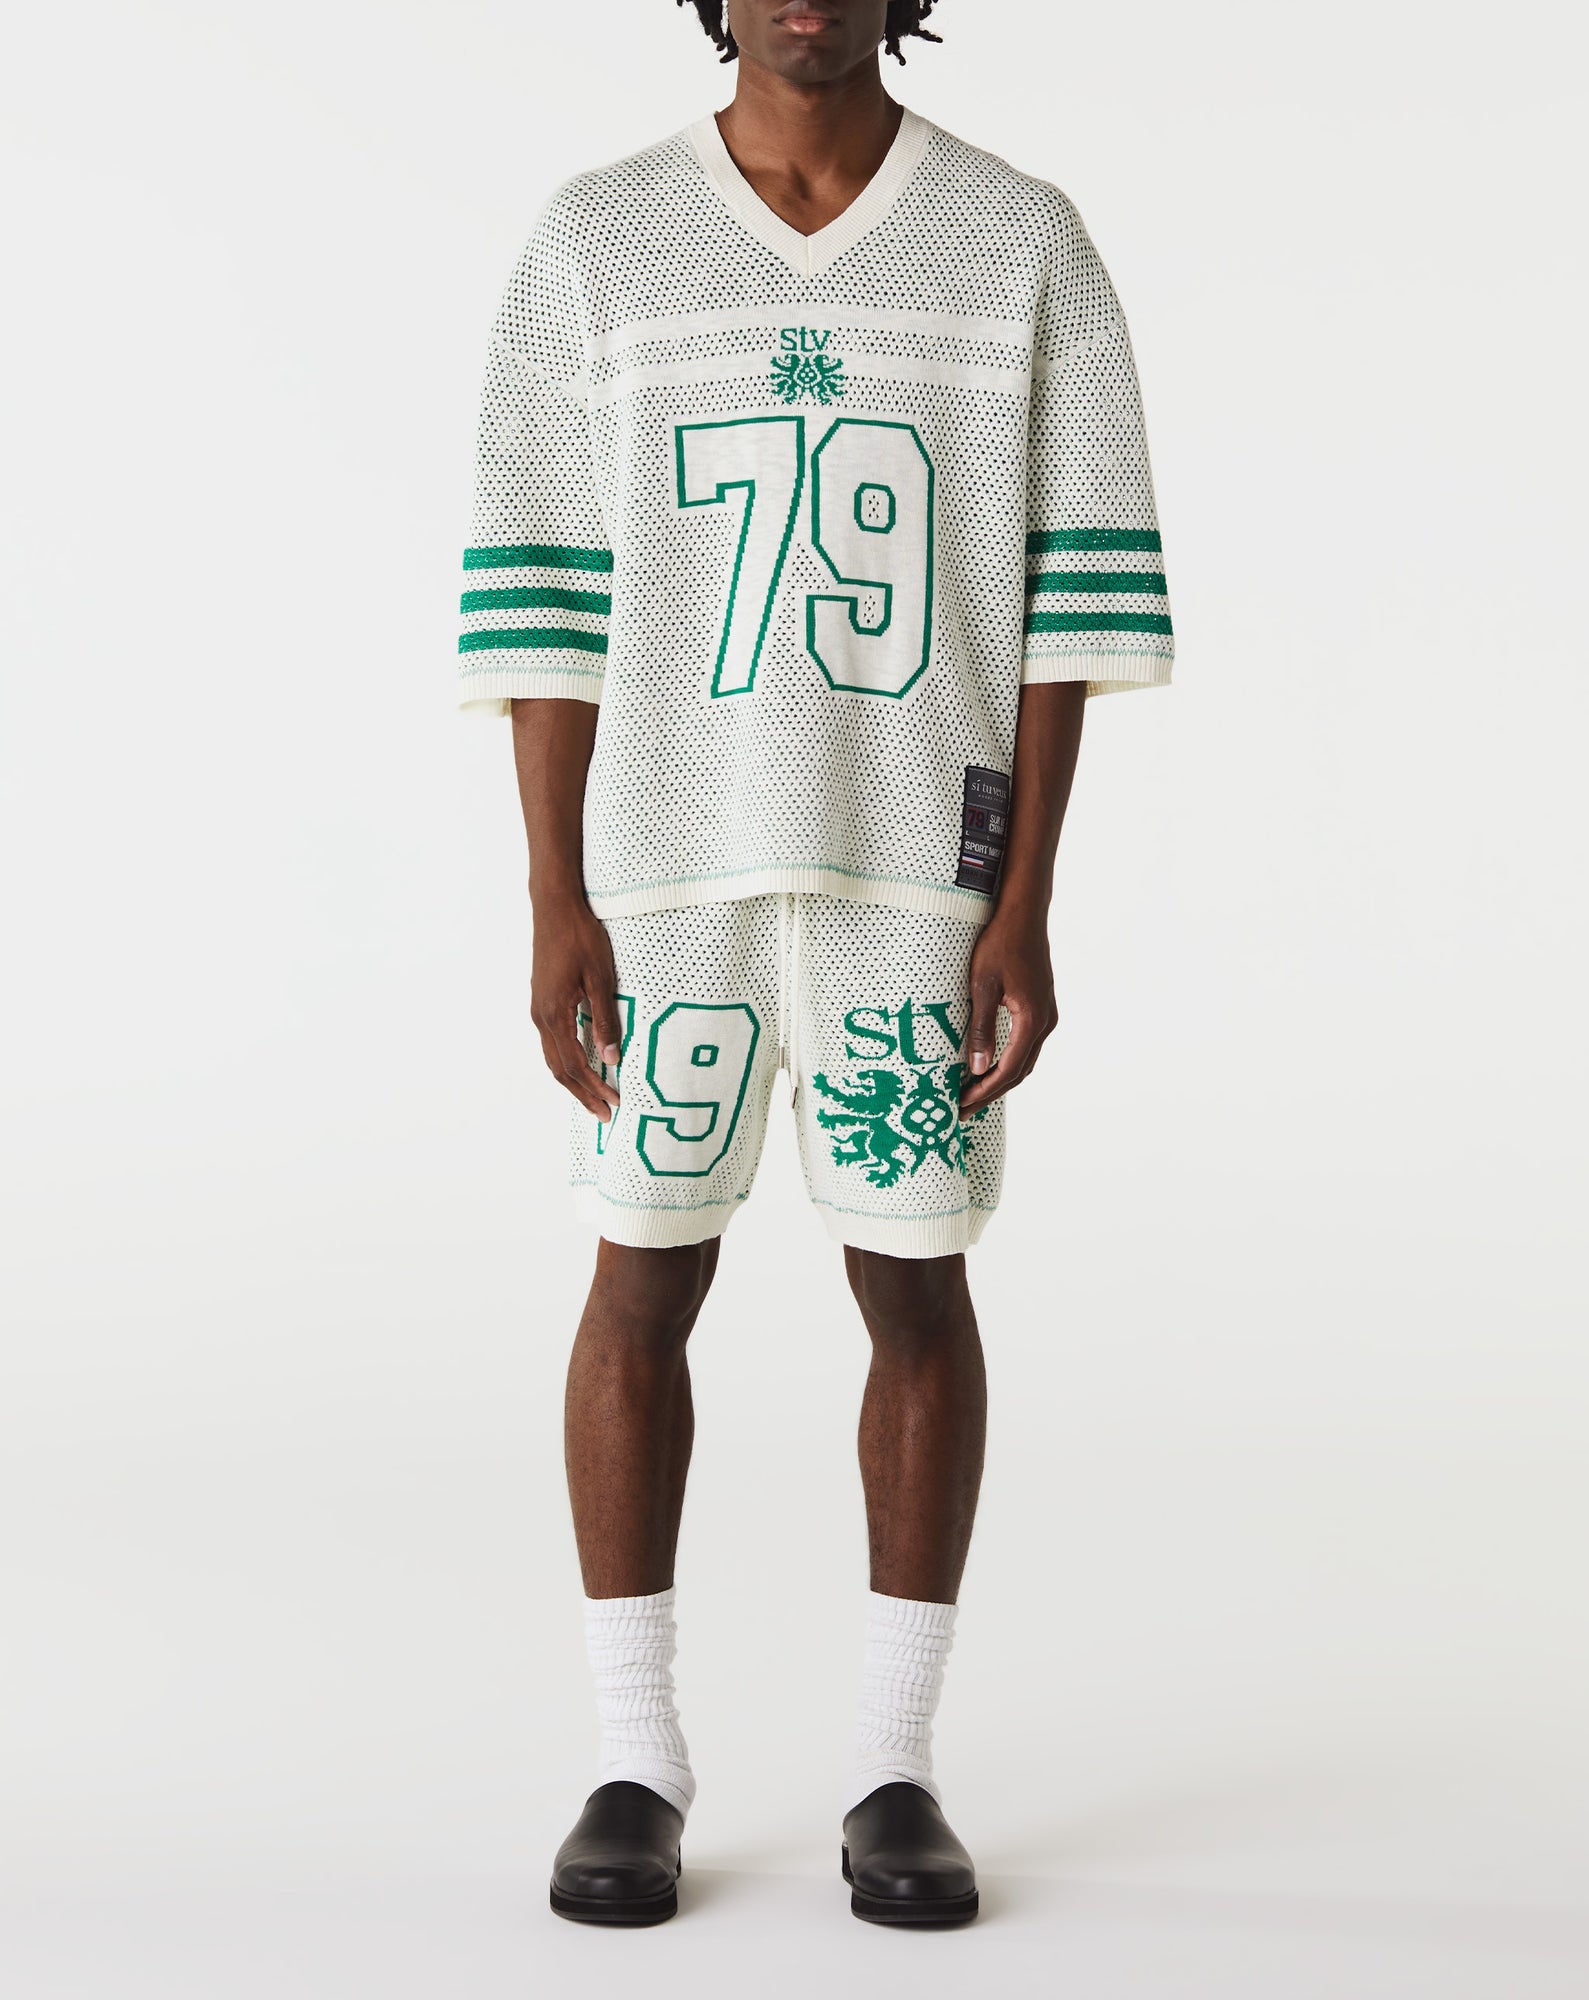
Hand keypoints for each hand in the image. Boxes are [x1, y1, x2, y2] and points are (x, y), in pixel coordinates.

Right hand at [529, 893, 623, 1120]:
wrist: (555, 907)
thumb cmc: (580, 937)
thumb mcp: (601, 978)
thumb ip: (604, 1019)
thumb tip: (610, 1058)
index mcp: (555, 1014)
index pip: (574, 1065)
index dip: (593, 1089)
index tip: (613, 1105)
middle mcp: (541, 1016)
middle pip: (559, 1068)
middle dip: (582, 1093)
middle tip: (604, 1113)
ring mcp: (538, 1008)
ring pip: (552, 1056)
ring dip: (573, 1079)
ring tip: (593, 1096)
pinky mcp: (542, 1000)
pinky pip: (552, 1041)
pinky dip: (566, 1060)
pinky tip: (581, 1063)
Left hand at [958, 909, 1057, 1114]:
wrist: (1023, 915)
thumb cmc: (1000, 944)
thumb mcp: (982, 987)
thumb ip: (981, 1029)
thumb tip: (977, 1068)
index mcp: (1032, 1020)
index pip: (1009, 1069)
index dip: (985, 1091)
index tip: (962, 1105)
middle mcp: (1045, 1021)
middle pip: (1020, 1071)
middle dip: (991, 1091)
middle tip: (963, 1108)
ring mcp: (1046, 1014)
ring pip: (1025, 1059)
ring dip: (1001, 1079)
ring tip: (973, 1093)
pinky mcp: (1040, 1006)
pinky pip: (1026, 1045)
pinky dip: (1008, 1061)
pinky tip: (989, 1064)